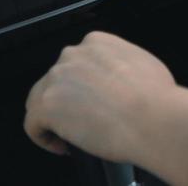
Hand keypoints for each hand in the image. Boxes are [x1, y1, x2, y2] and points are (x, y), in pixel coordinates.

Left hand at [24, 31, 177, 163]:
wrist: (151, 117)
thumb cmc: (155, 96)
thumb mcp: (141, 63)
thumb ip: (120, 65)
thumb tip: (118, 83)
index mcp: (96, 42)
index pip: (76, 63)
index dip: (82, 86)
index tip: (91, 102)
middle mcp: (72, 55)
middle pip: (56, 81)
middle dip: (67, 101)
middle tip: (83, 121)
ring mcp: (56, 79)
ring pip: (40, 100)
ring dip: (53, 118)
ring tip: (72, 136)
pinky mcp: (46, 106)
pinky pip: (33, 125)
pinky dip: (44, 138)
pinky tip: (63, 146)